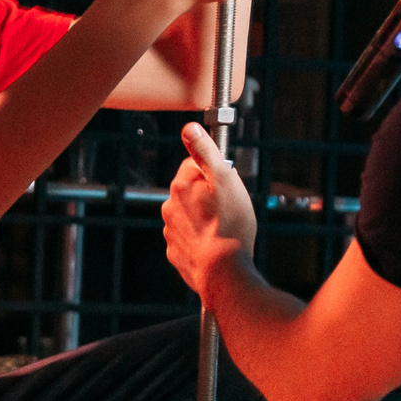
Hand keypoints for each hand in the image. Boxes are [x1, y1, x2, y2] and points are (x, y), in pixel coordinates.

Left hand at [162, 123, 258, 302]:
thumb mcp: (225, 180)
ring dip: (203, 219)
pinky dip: (200, 240)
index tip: (226, 186)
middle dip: (207, 196)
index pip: (194, 165)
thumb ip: (205, 152)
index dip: (214, 173)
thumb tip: (189, 128)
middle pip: (191, 191)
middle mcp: (170, 207)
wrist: (223, 272)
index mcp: (181, 185)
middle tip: (228, 209)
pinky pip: (189, 239)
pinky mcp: (175, 253)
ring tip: (224, 229)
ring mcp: (171, 231)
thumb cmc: (230, 225)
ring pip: (189, 216)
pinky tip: (215, 246)